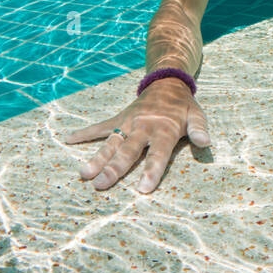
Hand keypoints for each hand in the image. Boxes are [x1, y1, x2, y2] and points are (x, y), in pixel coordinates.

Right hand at [65, 77, 209, 192]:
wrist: (166, 83)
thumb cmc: (183, 107)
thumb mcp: (197, 115)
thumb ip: (199, 129)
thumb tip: (206, 142)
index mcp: (164, 129)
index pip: (158, 153)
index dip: (152, 171)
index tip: (143, 189)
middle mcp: (143, 127)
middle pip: (128, 150)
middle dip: (114, 168)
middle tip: (100, 185)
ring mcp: (128, 123)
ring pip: (111, 142)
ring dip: (97, 157)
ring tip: (84, 173)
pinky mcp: (118, 119)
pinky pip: (99, 127)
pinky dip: (83, 133)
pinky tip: (67, 139)